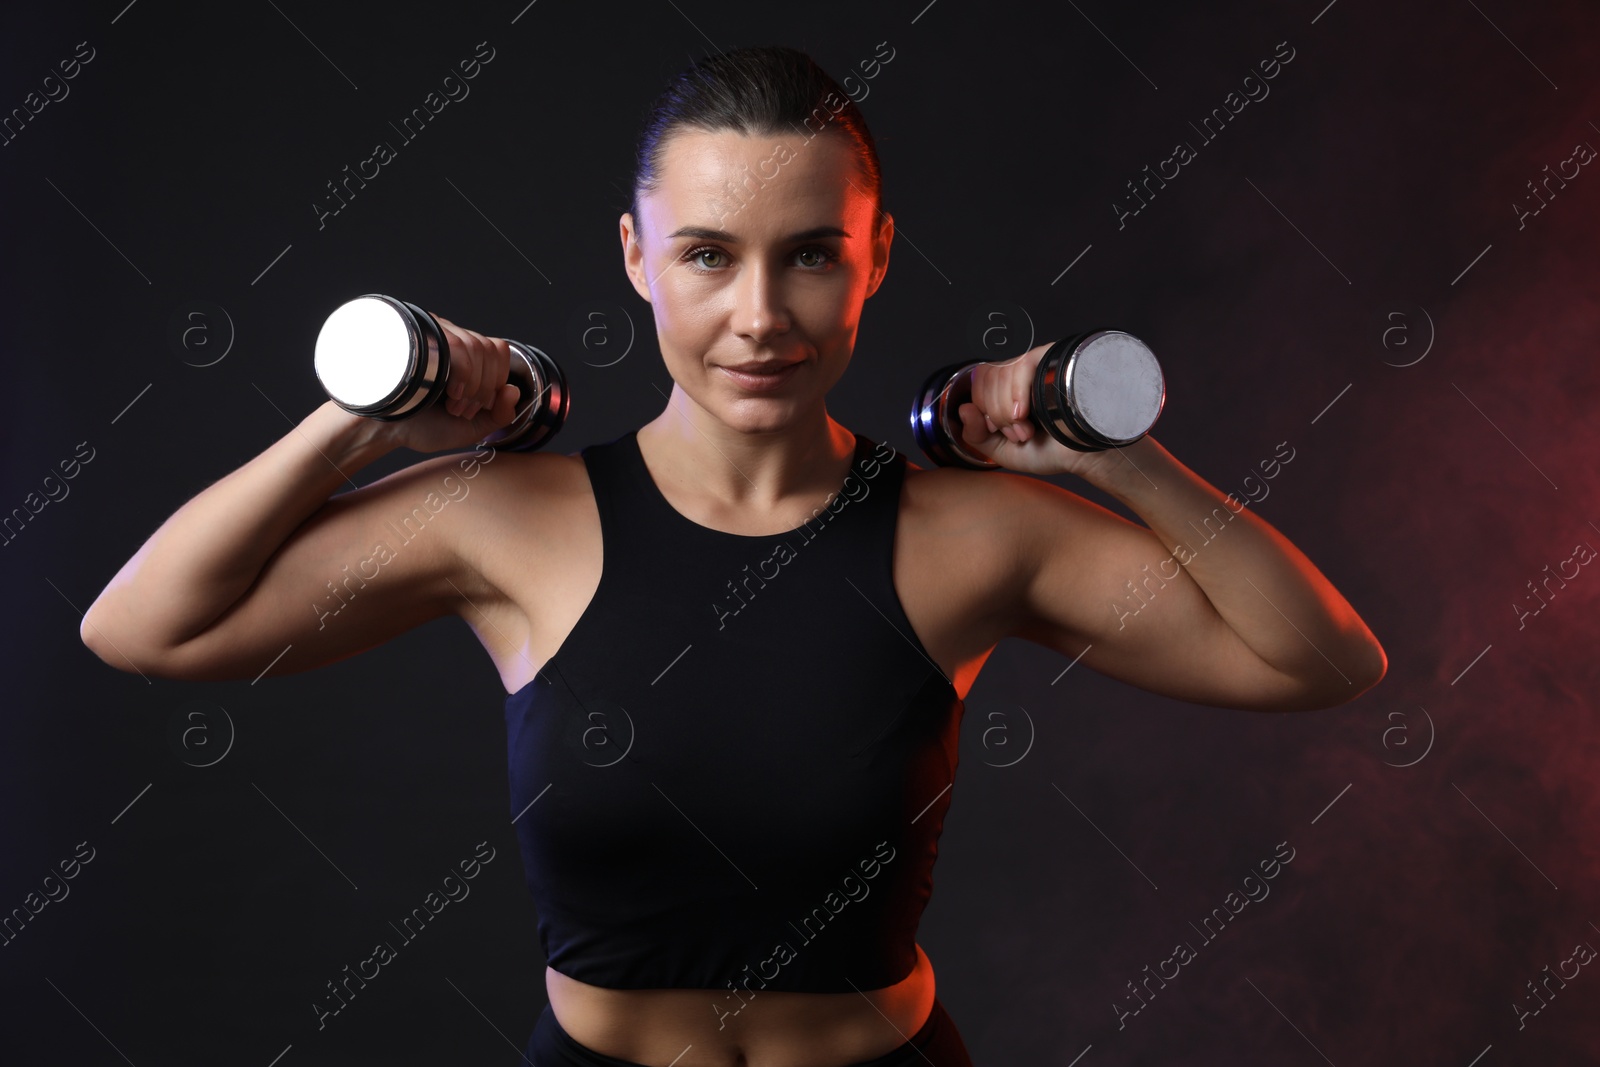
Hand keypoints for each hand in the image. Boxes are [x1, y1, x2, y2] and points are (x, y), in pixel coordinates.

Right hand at [374, 311, 522, 453]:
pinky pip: (458, 344)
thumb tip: (514, 390)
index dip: (496, 380)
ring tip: (451, 404)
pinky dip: (464, 374)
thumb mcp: (472, 428)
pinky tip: (450, 392)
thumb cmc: (422, 426)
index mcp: (466, 360)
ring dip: (472, 385)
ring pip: (477, 346)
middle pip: (490, 349)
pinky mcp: (420, 337)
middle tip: (461, 409)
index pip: (498, 351)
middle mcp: (452, 344)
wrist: (383, 428)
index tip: (477, 406)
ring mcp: (435, 337)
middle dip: (484, 387)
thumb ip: (500, 415)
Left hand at [956, 342, 1125, 481]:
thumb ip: (976, 436)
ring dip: (1007, 409)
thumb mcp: (1003, 451)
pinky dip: (1016, 392)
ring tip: (1028, 429)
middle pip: (986, 376)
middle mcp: (1022, 372)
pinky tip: (1025, 413)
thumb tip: (962, 409)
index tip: (1005, 433)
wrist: (1089, 454)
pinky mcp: (1054, 356)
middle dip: (997, 414)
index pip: (979, 383)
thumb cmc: (1054, 450)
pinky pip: (1022, 363)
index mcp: (1008, 389)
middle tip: (1021, 434)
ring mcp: (1038, 362)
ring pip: (1000, 371)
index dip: (984, 410)